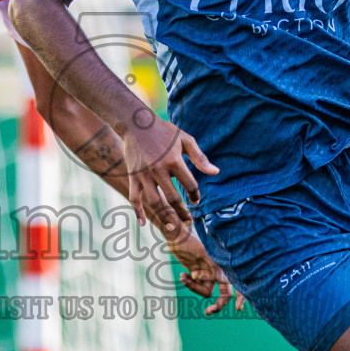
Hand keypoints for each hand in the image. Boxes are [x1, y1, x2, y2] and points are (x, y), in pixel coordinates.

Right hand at [118, 110, 217, 237]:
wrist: (136, 123)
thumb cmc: (164, 131)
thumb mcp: (185, 140)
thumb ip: (200, 157)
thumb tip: (216, 172)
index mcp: (173, 161)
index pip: (189, 185)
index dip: (195, 195)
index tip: (196, 200)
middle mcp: (158, 170)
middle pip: (172, 198)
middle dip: (182, 212)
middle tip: (189, 222)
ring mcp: (143, 175)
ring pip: (154, 201)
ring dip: (164, 216)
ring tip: (172, 227)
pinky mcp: (133, 176)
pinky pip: (134, 197)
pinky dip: (138, 211)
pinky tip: (142, 223)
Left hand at [166, 225, 244, 315]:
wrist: (176, 235)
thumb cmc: (186, 236)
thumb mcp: (197, 247)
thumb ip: (206, 258)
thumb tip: (205, 247)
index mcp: (223, 263)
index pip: (237, 282)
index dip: (242, 296)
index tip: (238, 308)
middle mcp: (219, 269)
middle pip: (225, 293)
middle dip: (219, 304)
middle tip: (208, 311)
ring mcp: (209, 273)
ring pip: (208, 292)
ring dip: (195, 289)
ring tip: (184, 279)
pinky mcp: (198, 275)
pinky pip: (197, 287)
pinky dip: (189, 283)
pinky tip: (182, 275)